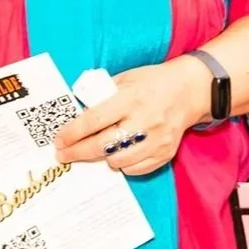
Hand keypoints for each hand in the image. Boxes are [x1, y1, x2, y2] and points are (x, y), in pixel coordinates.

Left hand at [53, 58, 211, 177]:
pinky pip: (136, 168)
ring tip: (94, 151)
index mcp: (131, 98)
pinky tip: (117, 155)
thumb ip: (102, 96)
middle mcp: (145, 120)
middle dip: (77, 153)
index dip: (72, 133)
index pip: (94, 120)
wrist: (190, 90)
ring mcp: (157, 139)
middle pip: (103, 145)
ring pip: (118, 161)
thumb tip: (76, 114)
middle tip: (63, 155)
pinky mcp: (166, 152)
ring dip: (100, 159)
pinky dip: (123, 165)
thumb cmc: (151, 83)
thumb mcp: (124, 79)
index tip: (58, 140)